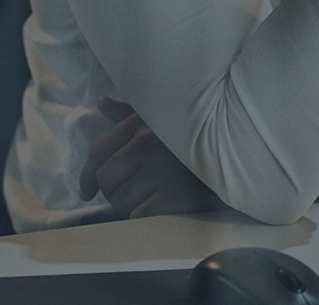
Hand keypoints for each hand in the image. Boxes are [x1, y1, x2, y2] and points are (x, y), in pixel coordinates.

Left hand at [79, 98, 227, 218]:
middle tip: (127, 193)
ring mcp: (159, 173)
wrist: (232, 153)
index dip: (86, 176)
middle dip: (111, 192)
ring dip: (127, 206)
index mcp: (139, 127)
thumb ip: (127, 113)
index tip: (86, 191)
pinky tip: (154, 209)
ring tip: (145, 199)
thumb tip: (101, 102)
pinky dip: (141, 216)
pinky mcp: (173, 197)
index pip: (98, 153)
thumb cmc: (191, 134)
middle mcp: (145, 147)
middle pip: (106, 180)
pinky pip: (138, 215)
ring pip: (120, 201)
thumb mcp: (158, 117)